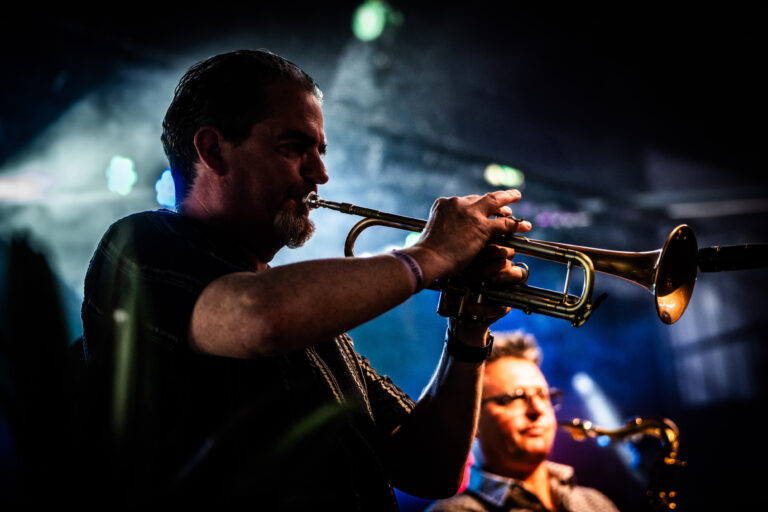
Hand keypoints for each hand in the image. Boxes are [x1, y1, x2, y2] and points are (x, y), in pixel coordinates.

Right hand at [413, 190, 530, 279]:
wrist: (428, 258)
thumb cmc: (427, 252)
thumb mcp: (433, 231)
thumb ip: (444, 227)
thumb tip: (448, 233)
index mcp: (444, 204)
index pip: (465, 201)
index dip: (477, 204)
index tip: (482, 209)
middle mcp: (457, 204)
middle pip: (481, 198)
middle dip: (495, 199)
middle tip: (507, 198)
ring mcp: (470, 213)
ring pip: (495, 202)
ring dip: (508, 200)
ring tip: (517, 198)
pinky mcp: (481, 227)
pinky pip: (503, 224)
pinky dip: (516, 225)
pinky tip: (524, 226)